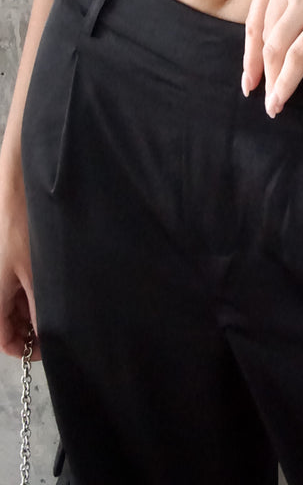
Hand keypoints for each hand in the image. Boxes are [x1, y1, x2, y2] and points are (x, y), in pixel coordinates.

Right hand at [0, 176, 40, 361]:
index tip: (44, 350)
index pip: (1, 337)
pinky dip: (32, 293)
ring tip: (58, 309)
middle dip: (29, 330)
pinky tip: (51, 290)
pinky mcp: (10, 259)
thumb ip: (38, 307)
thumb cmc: (23, 228)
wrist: (19, 191)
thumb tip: (44, 334)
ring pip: (14, 304)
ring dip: (32, 311)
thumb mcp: (35, 274)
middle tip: (57, 331)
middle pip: (8, 321)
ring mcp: (2, 273)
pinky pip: (17, 286)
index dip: (22, 348)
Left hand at [241, 0, 302, 116]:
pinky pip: (299, 55)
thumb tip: (284, 36)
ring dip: (273, 81)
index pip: (255, 17)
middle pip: (265, 35)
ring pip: (277, 48)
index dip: (249, 52)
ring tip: (274, 105)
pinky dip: (287, 82)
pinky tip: (281, 100)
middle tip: (262, 96)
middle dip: (262, 70)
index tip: (249, 77)